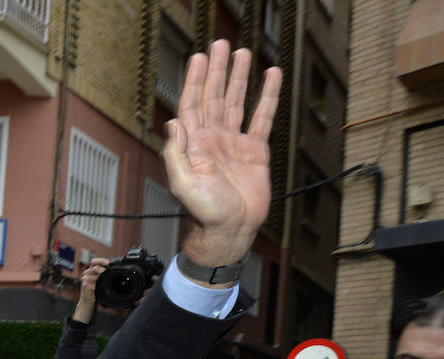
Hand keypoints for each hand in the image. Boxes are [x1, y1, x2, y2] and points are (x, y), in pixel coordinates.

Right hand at [76, 258, 108, 321]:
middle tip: (108, 272)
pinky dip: (97, 284)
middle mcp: (86, 273)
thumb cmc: (95, 290)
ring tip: (105, 280)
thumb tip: (114, 269)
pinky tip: (99, 286)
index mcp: (90, 270)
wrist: (88, 300)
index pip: (94, 261)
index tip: (108, 262)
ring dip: (100, 277)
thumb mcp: (99, 280)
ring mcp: (85, 279)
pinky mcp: (85, 285)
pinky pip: (92, 282)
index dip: (101, 260)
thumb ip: (103, 274)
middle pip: (94, 267)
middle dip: (102, 269)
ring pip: (93, 274)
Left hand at [164, 41, 281, 269]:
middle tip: (221, 45)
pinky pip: (261, 118)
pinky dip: (266, 98)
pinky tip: (271, 78)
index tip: (200, 57)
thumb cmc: (205, 212)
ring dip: (238, 78)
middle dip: (216, 70)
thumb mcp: (184, 184)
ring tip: (242, 54)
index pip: (192, 103)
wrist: (232, 229)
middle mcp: (212, 139)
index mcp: (194, 144)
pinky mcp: (254, 151)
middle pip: (213, 96)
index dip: (195, 80)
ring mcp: (233, 143)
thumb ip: (176, 154)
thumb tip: (172, 122)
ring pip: (236, 102)